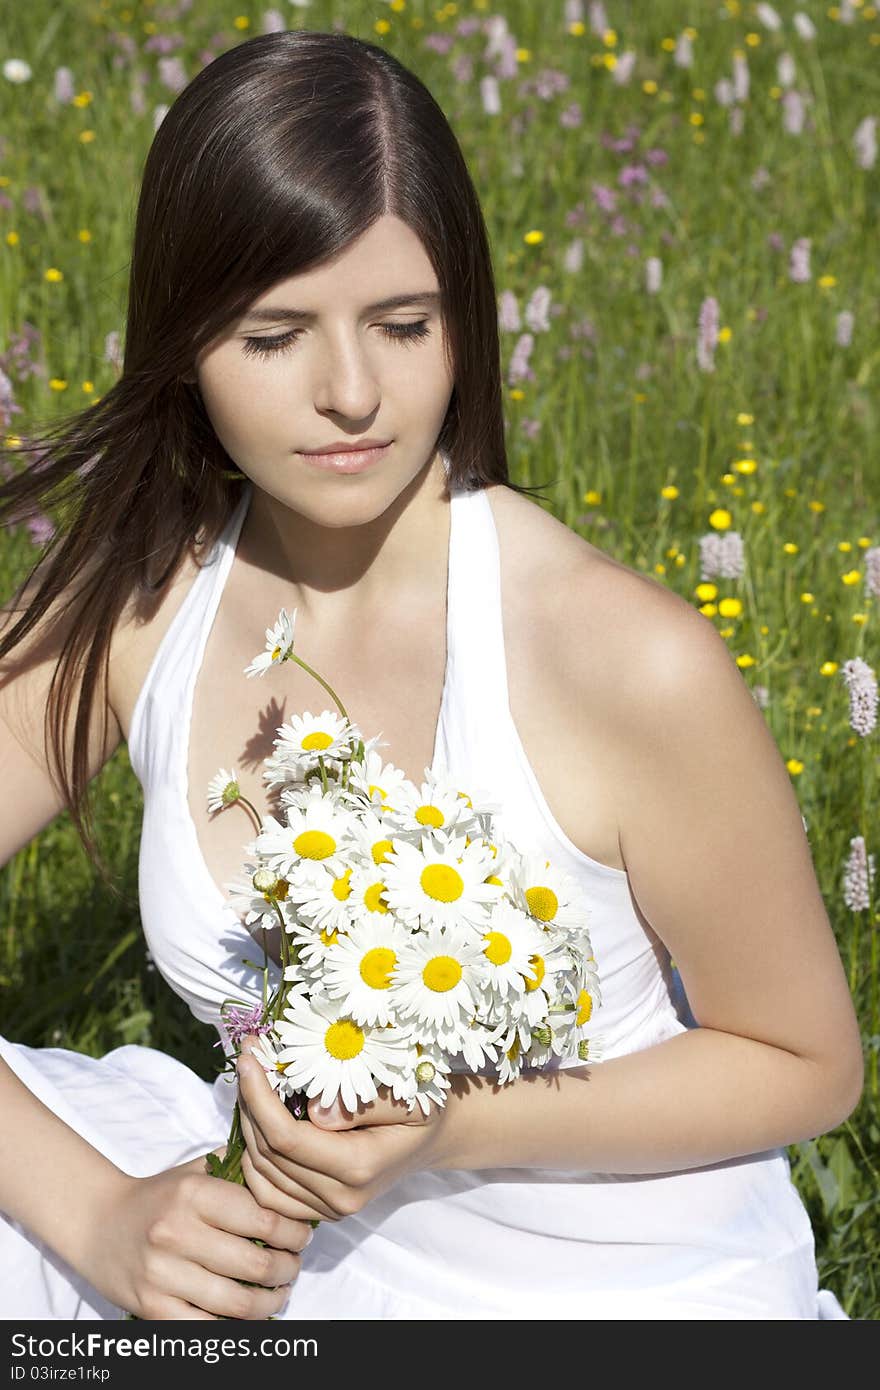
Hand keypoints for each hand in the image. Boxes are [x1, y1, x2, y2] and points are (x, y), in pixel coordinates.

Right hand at [77, 1147, 313, 1319]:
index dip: (294, 1233)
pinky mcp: (152, 1307)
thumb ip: (237, 1169)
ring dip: (270, 1302)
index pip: (265, 1220)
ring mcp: (163, 1274)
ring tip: (278, 1293)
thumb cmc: (157, 1197)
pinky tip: (247, 1314)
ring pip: (237, 1303)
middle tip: (293, 1266)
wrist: (97, 1222)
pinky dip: (235, 1326)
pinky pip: (208, 1328)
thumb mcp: (194, 1171)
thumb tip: (288, 1179)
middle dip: (288, 1269)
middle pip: (257, 1265)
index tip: (302, 1237)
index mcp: (194, 1193)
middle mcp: (177, 1233)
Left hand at [236, 1036, 448, 1222]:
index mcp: (359, 1167)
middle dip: (248, 1103)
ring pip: (261, 1175)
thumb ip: (363, 1102)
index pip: (286, 1138)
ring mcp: (328, 1209)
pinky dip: (253, 1158)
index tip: (249, 1057)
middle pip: (268, 1155)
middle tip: (248, 1058)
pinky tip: (257, 1122)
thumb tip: (312, 1110)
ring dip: (247, 1127)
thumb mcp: (407, 1093)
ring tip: (251, 1084)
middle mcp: (340, 1197)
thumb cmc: (423, 1106)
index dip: (258, 1098)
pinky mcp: (318, 1210)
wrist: (434, 1139)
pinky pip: (268, 1192)